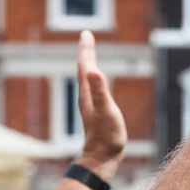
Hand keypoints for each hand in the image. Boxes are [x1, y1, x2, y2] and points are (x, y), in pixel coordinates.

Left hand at [77, 31, 126, 181]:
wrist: (102, 157)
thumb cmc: (106, 135)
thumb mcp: (105, 111)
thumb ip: (100, 91)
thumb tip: (94, 70)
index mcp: (88, 92)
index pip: (85, 66)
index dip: (86, 49)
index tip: (86, 33)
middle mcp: (86, 96)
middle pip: (84, 69)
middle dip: (86, 52)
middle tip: (87, 37)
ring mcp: (91, 104)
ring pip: (88, 78)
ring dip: (88, 64)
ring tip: (90, 54)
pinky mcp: (97, 111)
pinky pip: (94, 88)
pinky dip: (95, 78)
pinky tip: (98, 82)